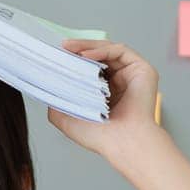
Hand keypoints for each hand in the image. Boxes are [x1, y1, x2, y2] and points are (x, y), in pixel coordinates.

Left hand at [48, 39, 163, 157]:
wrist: (122, 142)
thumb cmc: (100, 137)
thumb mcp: (67, 119)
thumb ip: (57, 103)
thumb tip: (47, 88)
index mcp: (106, 93)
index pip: (90, 68)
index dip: (74, 60)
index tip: (57, 55)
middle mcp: (120, 82)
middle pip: (99, 56)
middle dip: (79, 49)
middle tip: (62, 47)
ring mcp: (132, 75)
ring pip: (108, 50)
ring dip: (87, 46)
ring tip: (69, 48)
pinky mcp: (142, 69)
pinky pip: (120, 51)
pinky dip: (102, 50)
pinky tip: (85, 55)